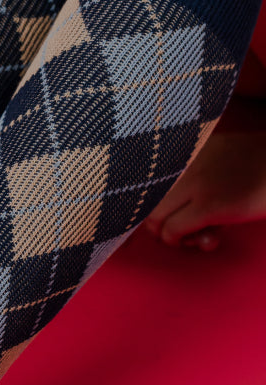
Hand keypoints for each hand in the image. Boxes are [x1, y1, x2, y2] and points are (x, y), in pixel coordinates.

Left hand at [143, 96, 265, 250]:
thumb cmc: (254, 166)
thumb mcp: (213, 157)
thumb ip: (183, 177)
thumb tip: (152, 214)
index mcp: (180, 144)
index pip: (136, 176)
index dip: (130, 205)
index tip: (138, 221)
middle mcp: (183, 158)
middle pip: (139, 200)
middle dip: (153, 223)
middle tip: (177, 230)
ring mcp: (196, 181)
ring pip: (152, 218)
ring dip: (167, 235)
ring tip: (194, 234)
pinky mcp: (211, 204)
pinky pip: (172, 231)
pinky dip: (178, 240)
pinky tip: (201, 237)